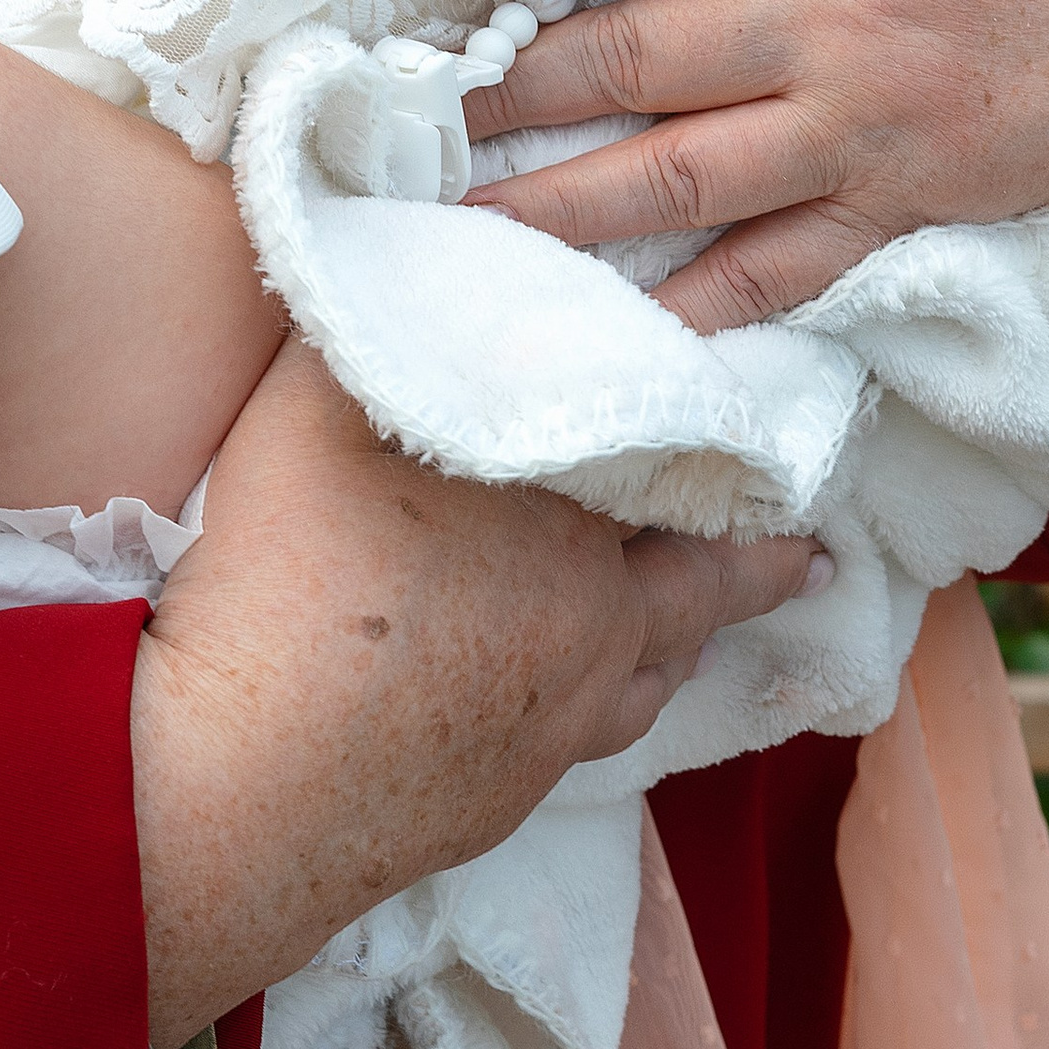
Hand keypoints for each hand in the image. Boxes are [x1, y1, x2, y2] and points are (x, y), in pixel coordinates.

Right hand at [131, 339, 816, 1045]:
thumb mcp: (316, 403)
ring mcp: (551, 730)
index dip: (722, 445)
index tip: (770, 433)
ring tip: (706, 632)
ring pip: (651, 680)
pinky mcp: (500, 802)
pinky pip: (586, 745)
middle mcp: (593, 632)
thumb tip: (396, 247)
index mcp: (573, 526)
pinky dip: (606, 711)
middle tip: (810, 554)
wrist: (239, 784)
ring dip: (686, 646)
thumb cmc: (289, 579)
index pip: (677, 468)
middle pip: (700, 588)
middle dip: (757, 564)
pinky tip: (578, 707)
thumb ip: (372, 320)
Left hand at [423, 0, 1048, 322]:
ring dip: (565, 202)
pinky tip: (605, 317)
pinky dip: (688, 303)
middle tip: (422, 101)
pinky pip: (773, 272)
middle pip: (644, 52)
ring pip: (684, 176)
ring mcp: (864, 130)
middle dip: (519, 81)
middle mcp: (838, 21)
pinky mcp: (893, 217)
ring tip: (467, 212)